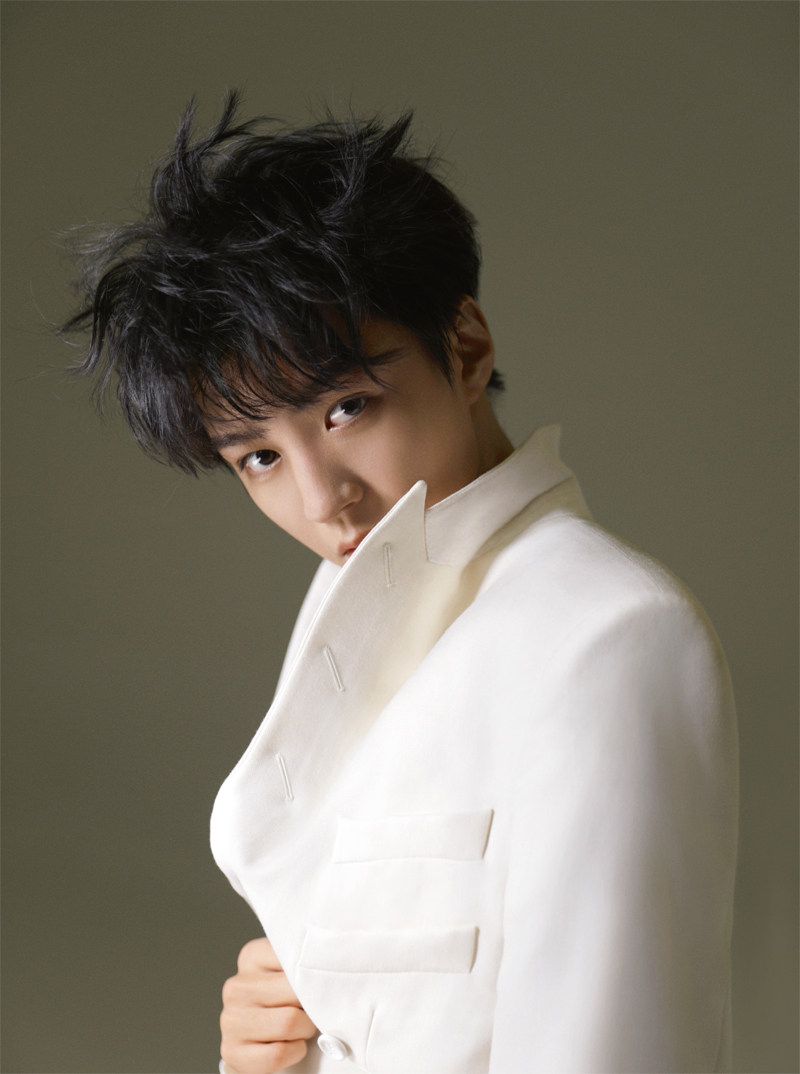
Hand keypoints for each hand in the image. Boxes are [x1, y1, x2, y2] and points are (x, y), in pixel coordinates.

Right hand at [220, 937, 317, 1073]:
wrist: (259, 1038)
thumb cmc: (283, 1000)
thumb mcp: (290, 972)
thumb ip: (304, 963)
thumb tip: (332, 964)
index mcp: (252, 957)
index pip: (295, 958)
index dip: (317, 974)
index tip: (325, 982)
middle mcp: (236, 987)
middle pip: (295, 992)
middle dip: (312, 1005)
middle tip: (313, 1009)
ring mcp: (231, 1020)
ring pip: (288, 1023)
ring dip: (305, 1030)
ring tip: (302, 1027)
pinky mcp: (232, 1052)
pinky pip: (277, 1054)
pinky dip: (294, 1052)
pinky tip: (292, 1045)